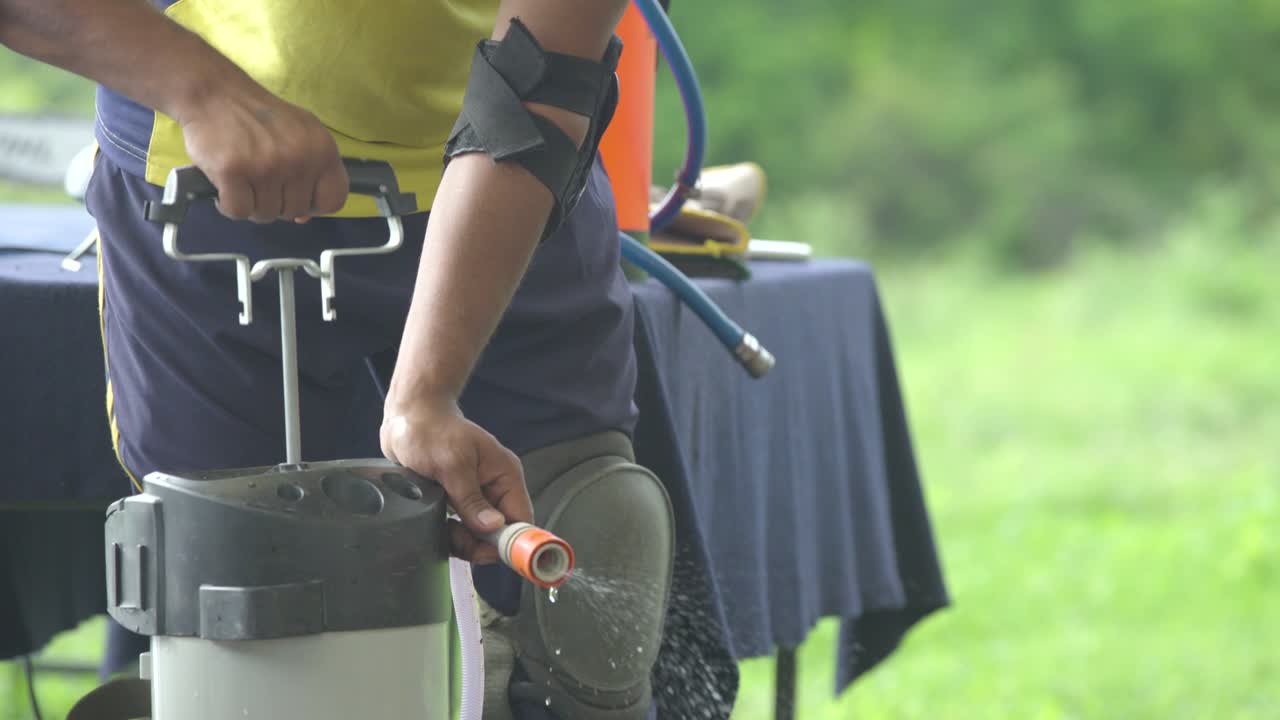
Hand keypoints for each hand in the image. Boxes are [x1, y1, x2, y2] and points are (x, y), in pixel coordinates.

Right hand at [177, 86, 347, 222]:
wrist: (214, 91)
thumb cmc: (257, 116)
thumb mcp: (299, 134)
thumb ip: (311, 171)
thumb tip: (305, 218)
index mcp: (322, 149)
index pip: (334, 200)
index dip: (314, 205)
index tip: (296, 196)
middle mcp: (299, 158)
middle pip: (295, 211)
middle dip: (276, 203)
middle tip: (260, 180)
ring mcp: (267, 166)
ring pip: (266, 214)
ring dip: (251, 204)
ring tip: (243, 179)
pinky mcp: (233, 171)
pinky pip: (238, 211)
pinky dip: (227, 205)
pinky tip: (225, 187)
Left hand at [380, 395, 533, 563]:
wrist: (407, 417)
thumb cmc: (430, 431)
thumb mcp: (452, 466)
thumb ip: (471, 499)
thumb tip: (494, 527)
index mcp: (504, 475)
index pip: (521, 518)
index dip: (513, 541)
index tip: (492, 554)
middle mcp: (495, 487)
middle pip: (500, 532)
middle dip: (479, 543)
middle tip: (456, 538)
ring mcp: (477, 495)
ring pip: (480, 535)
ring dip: (463, 540)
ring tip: (443, 528)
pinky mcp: (458, 501)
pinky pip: (463, 529)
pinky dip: (452, 535)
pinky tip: (438, 525)